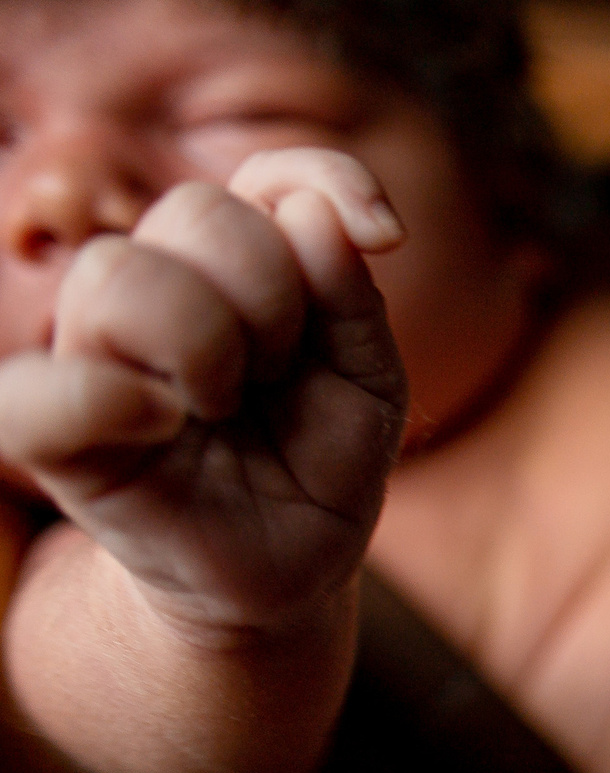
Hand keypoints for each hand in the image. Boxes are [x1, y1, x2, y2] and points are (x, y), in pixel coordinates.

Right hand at [0, 148, 407, 638]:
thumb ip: (351, 301)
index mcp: (238, 269)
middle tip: (280, 374)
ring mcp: (96, 352)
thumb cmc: (318, 470)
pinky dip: (102, 396)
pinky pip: (30, 391)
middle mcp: (157, 288)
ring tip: (227, 407)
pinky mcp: (53, 431)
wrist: (287, 569)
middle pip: (197, 213)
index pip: (267, 178)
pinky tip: (162, 421)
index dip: (323, 178)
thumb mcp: (369, 389)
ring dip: (205, 343)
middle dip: (271, 294)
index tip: (386, 235)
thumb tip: (312, 214)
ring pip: (118, 272)